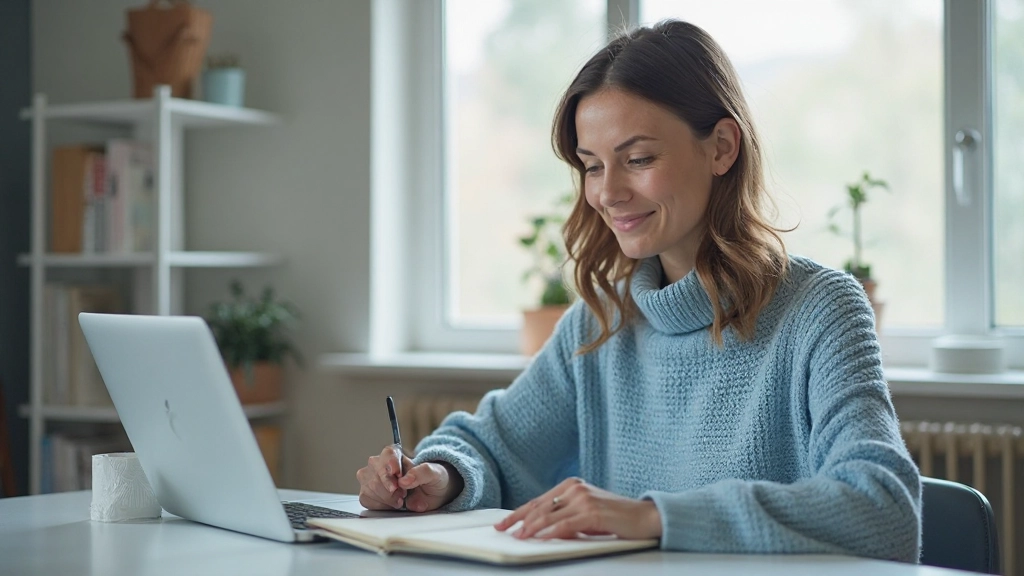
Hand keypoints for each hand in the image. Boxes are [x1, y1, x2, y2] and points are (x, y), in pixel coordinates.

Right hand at [355, 445, 462, 511]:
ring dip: (386, 497)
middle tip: (403, 494)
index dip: (390, 463)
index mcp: (395, 454)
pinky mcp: (367, 493)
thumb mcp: (435, 473)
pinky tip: (391, 504)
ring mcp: (371, 478)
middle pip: (376, 472)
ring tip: (400, 499)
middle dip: (390, 487)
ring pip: (370, 487)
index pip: (388, 454)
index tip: (396, 474)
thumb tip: (405, 480)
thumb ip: (422, 472)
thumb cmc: (432, 480)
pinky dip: (380, 504)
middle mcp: (380, 464)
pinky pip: (366, 499)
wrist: (431, 495)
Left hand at [494, 477, 661, 540]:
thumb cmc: (615, 516)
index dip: (518, 513)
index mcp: (571, 486)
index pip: (538, 501)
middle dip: (519, 520)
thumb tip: (541, 530)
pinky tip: (542, 538)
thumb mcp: (585, 514)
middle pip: (539, 507)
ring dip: (532, 527)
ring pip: (550, 516)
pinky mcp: (593, 512)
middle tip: (503, 530)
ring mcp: (584, 499)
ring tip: (519, 536)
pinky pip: (567, 524)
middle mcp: (575, 488)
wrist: (644, 516)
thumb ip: (565, 517)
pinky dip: (552, 532)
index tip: (503, 523)